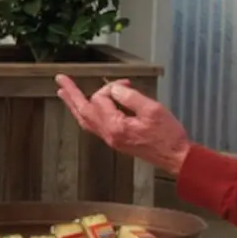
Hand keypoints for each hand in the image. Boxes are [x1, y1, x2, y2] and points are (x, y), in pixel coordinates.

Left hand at [55, 75, 191, 174]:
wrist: (175, 157)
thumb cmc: (168, 135)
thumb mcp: (152, 109)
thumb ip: (130, 97)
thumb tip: (114, 89)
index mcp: (116, 126)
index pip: (101, 99)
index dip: (111, 87)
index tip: (126, 84)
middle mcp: (109, 134)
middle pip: (83, 112)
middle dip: (72, 95)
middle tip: (60, 80)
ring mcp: (111, 139)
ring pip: (86, 121)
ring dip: (75, 105)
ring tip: (64, 93)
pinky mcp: (116, 141)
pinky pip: (94, 127)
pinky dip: (86, 115)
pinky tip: (84, 110)